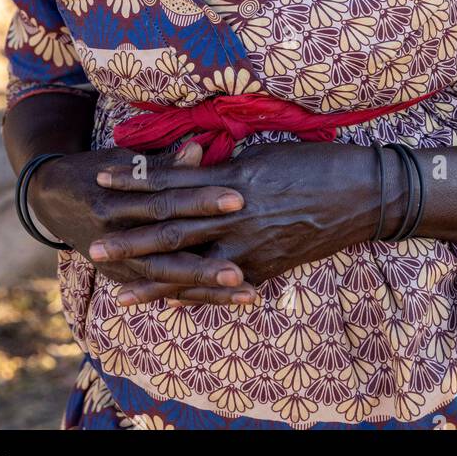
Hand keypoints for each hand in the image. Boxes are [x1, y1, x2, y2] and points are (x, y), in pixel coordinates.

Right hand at [28, 141, 257, 305]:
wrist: (51, 196)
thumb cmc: (95, 169)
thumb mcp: (124, 159)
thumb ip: (163, 163)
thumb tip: (199, 148)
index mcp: (117, 199)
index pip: (167, 200)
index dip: (201, 199)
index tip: (239, 197)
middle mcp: (116, 233)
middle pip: (168, 248)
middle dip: (206, 262)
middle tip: (243, 270)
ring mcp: (117, 260)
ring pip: (167, 278)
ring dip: (207, 289)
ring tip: (247, 294)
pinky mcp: (121, 275)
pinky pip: (159, 290)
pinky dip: (189, 297)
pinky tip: (221, 304)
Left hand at [93, 141, 398, 303]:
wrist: (363, 193)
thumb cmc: (318, 162)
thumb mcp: (266, 153)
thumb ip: (227, 166)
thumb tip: (197, 166)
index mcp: (233, 179)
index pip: (174, 182)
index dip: (137, 181)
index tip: (104, 179)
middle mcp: (235, 216)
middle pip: (172, 228)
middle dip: (130, 236)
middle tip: (93, 244)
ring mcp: (249, 248)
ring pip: (190, 264)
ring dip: (150, 276)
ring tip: (118, 285)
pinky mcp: (264, 269)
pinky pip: (219, 285)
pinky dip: (191, 294)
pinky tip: (167, 302)